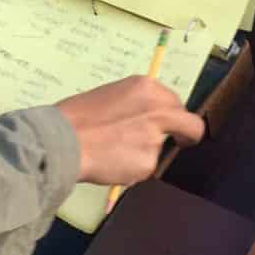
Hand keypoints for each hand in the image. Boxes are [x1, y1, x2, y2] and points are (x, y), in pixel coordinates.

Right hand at [56, 77, 204, 185]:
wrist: (64, 139)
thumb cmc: (80, 115)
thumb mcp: (113, 95)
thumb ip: (138, 104)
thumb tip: (151, 117)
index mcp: (147, 87)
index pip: (176, 102)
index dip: (173, 114)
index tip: (169, 123)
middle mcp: (158, 110)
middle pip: (191, 125)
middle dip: (184, 135)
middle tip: (176, 142)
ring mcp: (155, 138)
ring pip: (161, 147)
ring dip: (146, 150)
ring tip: (115, 149)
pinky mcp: (148, 163)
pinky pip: (145, 166)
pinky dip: (132, 166)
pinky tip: (112, 160)